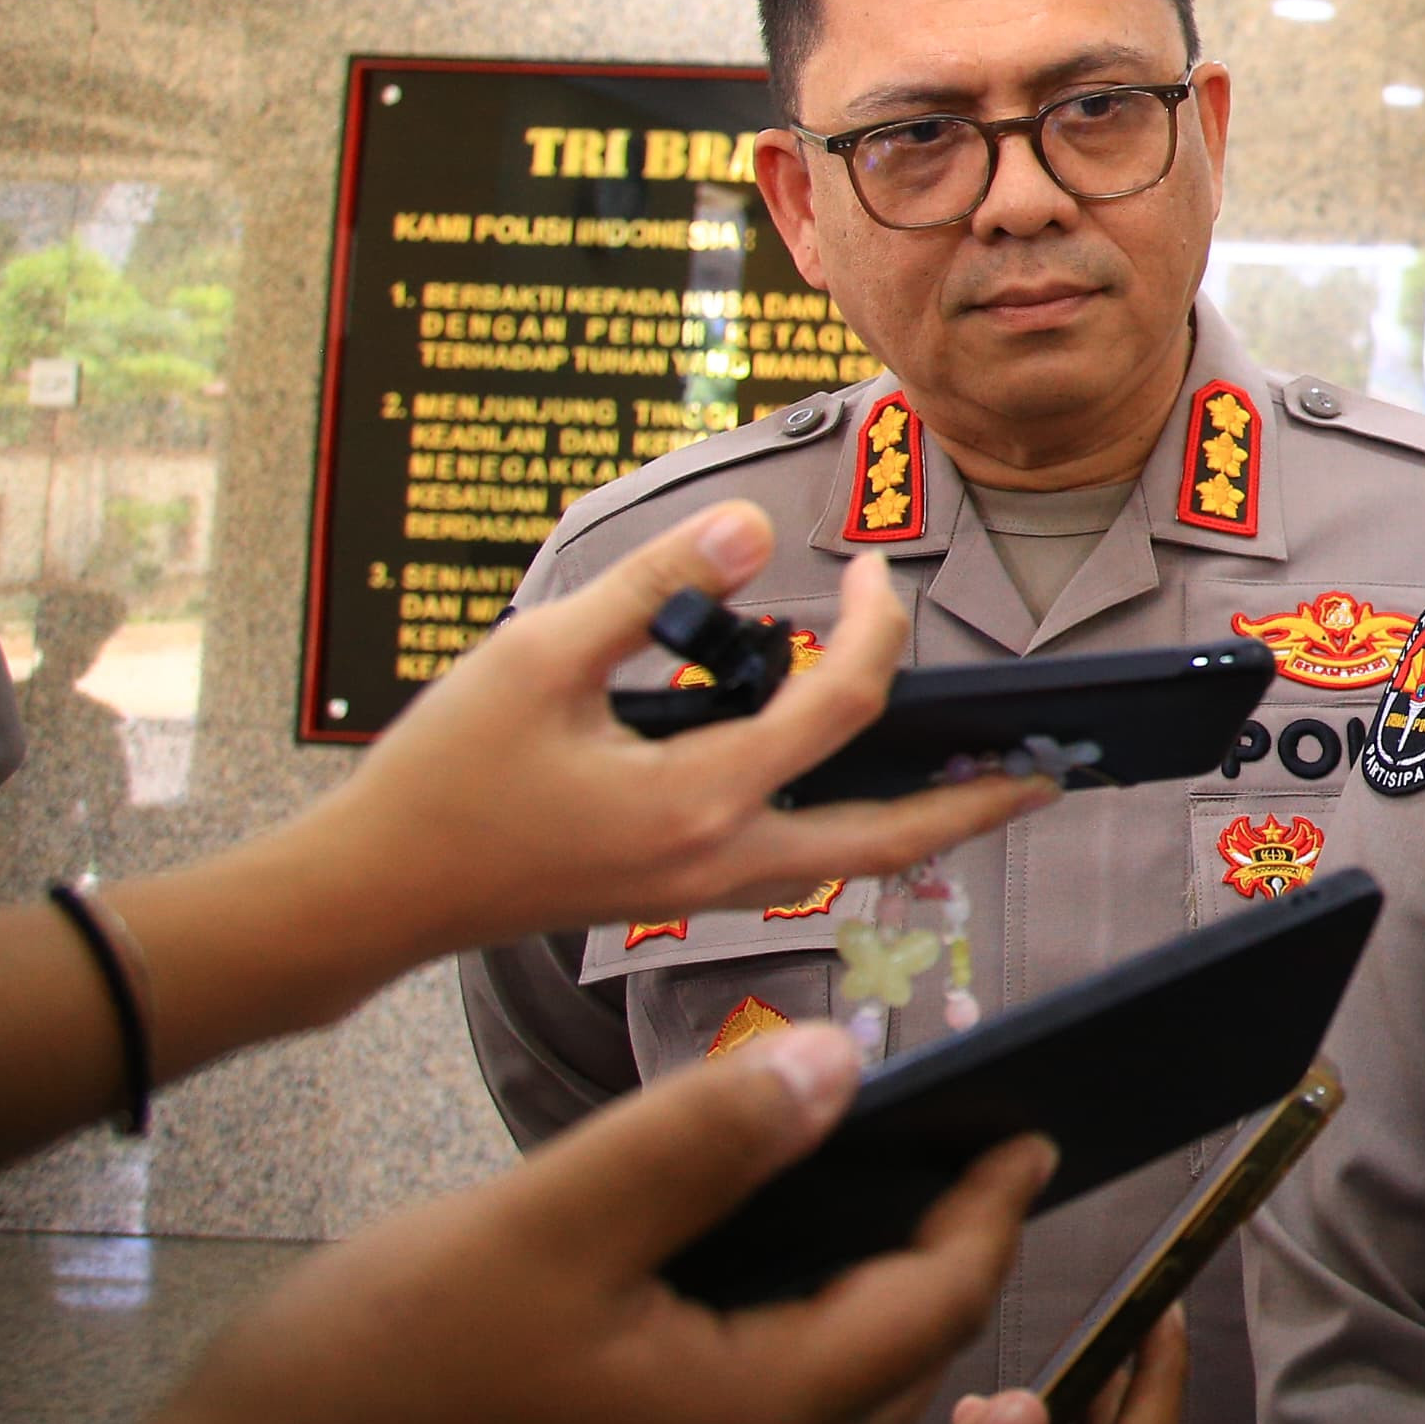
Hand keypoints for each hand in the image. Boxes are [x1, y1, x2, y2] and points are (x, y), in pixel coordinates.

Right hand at [0, 1022, 1053, 1423]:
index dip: (990, 1205)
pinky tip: (732, 1308)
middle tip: (963, 1169)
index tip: (1032, 1130)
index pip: (935, 1302)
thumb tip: (839, 1062)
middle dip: (951, 1267)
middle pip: (903, 1372)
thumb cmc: (356, 1404)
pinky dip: (786, 1371)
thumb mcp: (539, 1227)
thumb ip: (700, 1142)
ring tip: (866, 1221)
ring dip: (872, 1325)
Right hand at [296, 500, 1051, 958]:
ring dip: (920, 821)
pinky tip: (856, 784)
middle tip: (1053, 773)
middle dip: (978, 805)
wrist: (371, 893)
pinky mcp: (679, 891)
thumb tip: (751, 529)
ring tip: (982, 783)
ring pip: (846, 861)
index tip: (875, 569)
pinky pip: (795, 862)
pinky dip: (847, 825)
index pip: (841, 706)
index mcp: (699, 801)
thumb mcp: (538, 656)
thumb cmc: (443, 778)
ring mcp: (702, 888)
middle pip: (889, 839)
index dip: (878, 625)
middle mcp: (720, 860)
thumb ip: (651, 588)